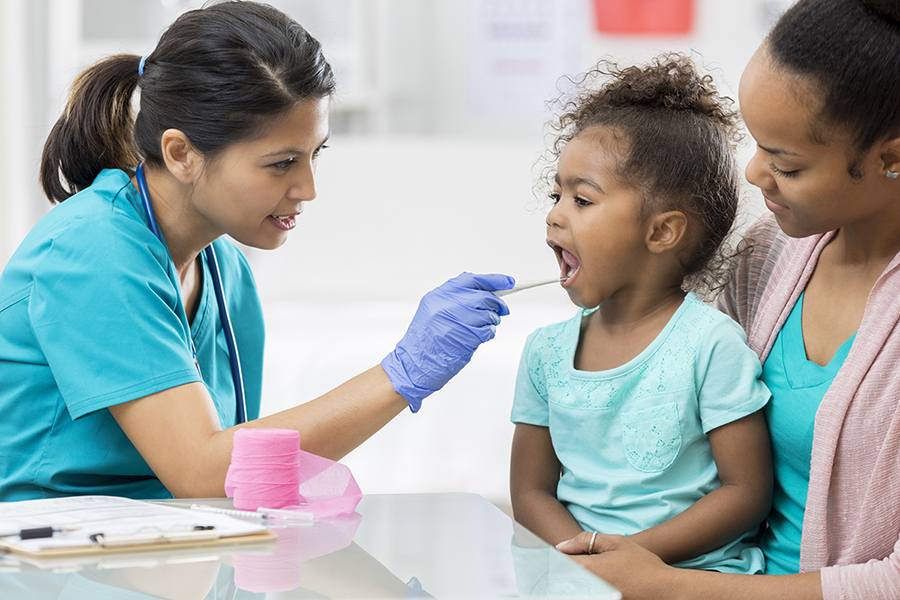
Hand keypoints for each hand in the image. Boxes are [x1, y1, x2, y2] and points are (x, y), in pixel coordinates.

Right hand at [381, 272, 513, 410]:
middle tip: (502, 309)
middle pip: (484, 297)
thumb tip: (488, 292)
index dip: (494, 280)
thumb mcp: (433, 309)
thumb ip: (457, 298)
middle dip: (497, 303)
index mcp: (440, 295)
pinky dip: (490, 332)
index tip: (510, 282)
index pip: (473, 280)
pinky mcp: (465, 338)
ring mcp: (456, 322)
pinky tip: (482, 336)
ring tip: (485, 326)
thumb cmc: (425, 338)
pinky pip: (488, 331)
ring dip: (493, 320)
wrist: (413, 363)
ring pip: (489, 314)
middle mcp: (447, 305)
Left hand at [556, 532, 675, 599]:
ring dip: (575, 580)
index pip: (558, 564)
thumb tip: (561, 546)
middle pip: (563, 579)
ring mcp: (596, 597)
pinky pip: (587, 592)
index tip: (559, 555)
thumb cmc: (643, 565)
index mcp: (589, 569)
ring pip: (573, 588)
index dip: (556, 559)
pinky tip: (600, 581)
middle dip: (565, 571)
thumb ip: (586, 540)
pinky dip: (587, 586)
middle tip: (580, 565)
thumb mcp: (616, 542)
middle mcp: (589, 588)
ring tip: (594, 572)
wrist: (666, 591)